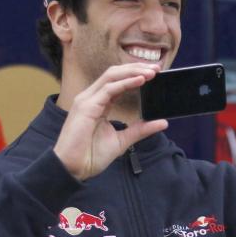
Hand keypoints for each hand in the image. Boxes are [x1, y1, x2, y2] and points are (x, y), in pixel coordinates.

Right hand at [53, 63, 167, 180]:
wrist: (73, 169)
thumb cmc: (91, 156)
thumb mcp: (123, 140)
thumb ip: (141, 129)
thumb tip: (162, 122)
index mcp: (98, 103)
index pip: (118, 80)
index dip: (135, 73)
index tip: (155, 72)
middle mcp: (91, 97)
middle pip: (115, 73)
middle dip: (136, 67)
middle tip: (157, 67)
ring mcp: (87, 100)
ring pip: (112, 75)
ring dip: (133, 71)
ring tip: (151, 72)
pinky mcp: (86, 106)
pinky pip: (109, 89)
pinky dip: (126, 82)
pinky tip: (140, 80)